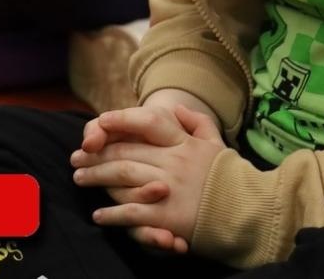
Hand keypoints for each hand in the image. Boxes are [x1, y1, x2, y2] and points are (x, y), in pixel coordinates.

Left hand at [72, 104, 223, 250]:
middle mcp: (174, 162)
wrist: (247, 210)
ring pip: (122, 178)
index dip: (122, 120)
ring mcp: (169, 188)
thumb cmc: (230, 177)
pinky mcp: (167, 216)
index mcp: (185, 143)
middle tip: (77, 158)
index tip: (100, 122)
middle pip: (126, 153)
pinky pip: (131, 212)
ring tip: (79, 178)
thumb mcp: (217, 143)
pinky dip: (112, 213)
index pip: (149, 122)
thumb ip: (197, 122)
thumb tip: (177, 107)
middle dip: (96, 155)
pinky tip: (99, 214)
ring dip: (96, 178)